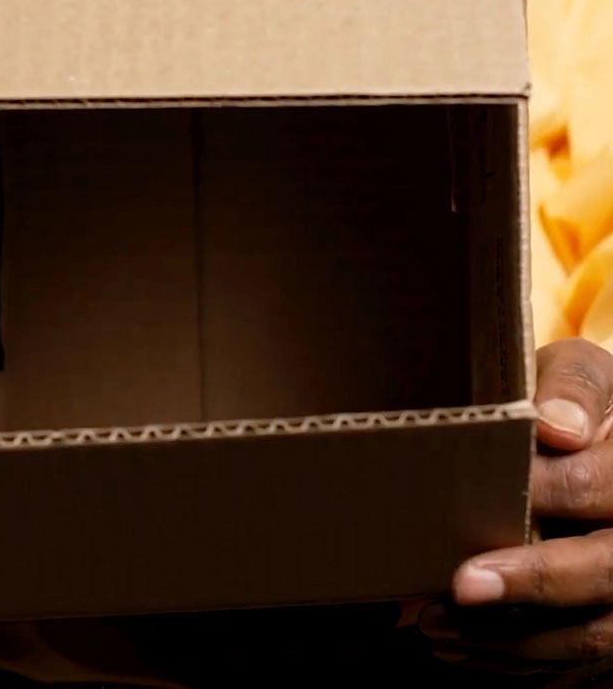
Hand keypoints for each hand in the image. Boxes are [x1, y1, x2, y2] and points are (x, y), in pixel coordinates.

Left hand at [421, 338, 612, 679]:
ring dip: (513, 640)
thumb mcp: (579, 372)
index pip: (595, 486)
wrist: (605, 442)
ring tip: (435, 626)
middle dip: (533, 583)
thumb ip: (570, 387)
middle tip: (460, 585)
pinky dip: (521, 663)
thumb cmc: (580, 402)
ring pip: (597, 634)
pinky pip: (585, 664)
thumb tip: (555, 427)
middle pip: (607, 573)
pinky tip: (460, 649)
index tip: (477, 496)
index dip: (540, 494)